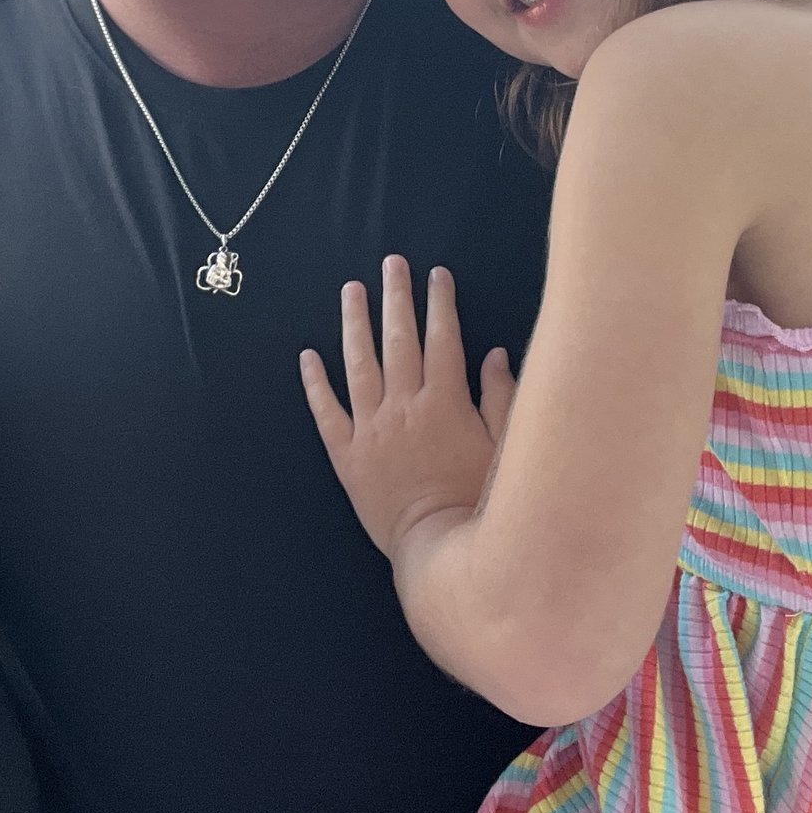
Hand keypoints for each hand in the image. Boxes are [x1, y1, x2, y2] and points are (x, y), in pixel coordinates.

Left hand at [301, 257, 514, 560]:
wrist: (438, 549)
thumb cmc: (478, 501)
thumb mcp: (504, 448)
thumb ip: (499, 398)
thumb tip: (493, 354)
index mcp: (444, 401)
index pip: (442, 339)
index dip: (440, 304)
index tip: (436, 276)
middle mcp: (403, 406)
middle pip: (398, 340)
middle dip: (396, 298)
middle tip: (391, 263)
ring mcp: (371, 429)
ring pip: (358, 365)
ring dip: (354, 324)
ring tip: (351, 291)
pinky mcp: (346, 455)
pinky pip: (326, 411)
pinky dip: (315, 382)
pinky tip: (307, 355)